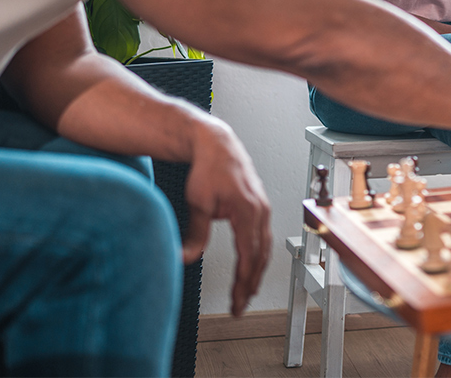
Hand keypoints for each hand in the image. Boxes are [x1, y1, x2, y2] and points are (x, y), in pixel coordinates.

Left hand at [182, 117, 271, 315]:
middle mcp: (261, 211)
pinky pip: (263, 237)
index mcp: (248, 211)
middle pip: (261, 256)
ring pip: (265, 248)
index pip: (248, 256)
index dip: (243, 282)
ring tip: (246, 292)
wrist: (217, 144)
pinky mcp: (260, 206)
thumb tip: (185, 258)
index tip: (237, 301)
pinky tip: (252, 266)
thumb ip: (195, 234)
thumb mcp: (198, 204)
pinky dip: (259, 256)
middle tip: (240, 305)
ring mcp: (263, 208)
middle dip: (251, 284)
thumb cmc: (208, 168)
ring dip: (257, 272)